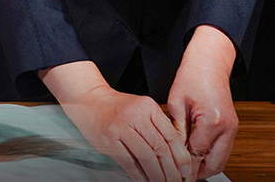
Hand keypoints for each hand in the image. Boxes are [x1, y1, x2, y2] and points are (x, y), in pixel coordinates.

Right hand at [42, 61, 192, 181]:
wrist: (88, 100)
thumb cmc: (116, 107)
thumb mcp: (140, 108)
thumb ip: (155, 126)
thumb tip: (175, 153)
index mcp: (148, 107)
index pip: (171, 135)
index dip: (181, 155)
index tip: (186, 169)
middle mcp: (137, 116)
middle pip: (160, 147)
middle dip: (171, 169)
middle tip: (177, 181)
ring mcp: (122, 128)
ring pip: (147, 156)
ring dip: (157, 175)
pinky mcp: (110, 141)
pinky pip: (129, 162)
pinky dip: (139, 175)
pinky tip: (146, 181)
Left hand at [167, 26, 238, 178]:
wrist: (210, 61)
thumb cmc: (193, 75)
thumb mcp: (176, 104)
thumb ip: (176, 132)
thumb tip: (172, 154)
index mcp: (212, 121)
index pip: (195, 156)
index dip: (181, 167)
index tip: (169, 174)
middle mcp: (226, 127)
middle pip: (214, 165)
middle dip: (195, 174)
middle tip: (178, 177)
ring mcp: (232, 128)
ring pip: (220, 161)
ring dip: (204, 167)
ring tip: (184, 169)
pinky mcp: (232, 127)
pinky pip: (223, 151)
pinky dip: (210, 158)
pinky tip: (194, 157)